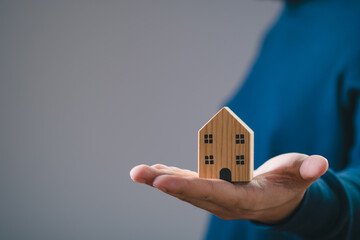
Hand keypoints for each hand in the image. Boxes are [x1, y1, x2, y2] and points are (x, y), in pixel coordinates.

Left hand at [130, 153, 327, 222]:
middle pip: (193, 193)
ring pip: (186, 189)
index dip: (191, 188)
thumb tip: (319, 165)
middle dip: (165, 184)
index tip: (164, 182)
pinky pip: (188, 183)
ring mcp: (216, 196)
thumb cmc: (289, 185)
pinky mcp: (211, 188)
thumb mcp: (301, 175)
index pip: (216, 194)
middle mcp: (226, 202)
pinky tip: (153, 172)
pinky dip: (170, 177)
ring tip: (138, 172)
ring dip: (161, 180)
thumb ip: (307, 170)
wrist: (278, 200)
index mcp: (247, 199)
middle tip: (139, 174)